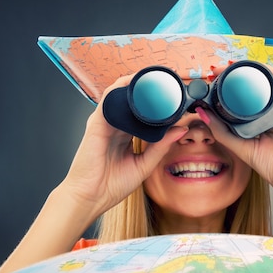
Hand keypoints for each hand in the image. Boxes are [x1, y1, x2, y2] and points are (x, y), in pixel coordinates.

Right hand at [61, 75, 187, 217]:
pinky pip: (109, 98)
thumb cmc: (112, 185)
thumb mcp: (144, 165)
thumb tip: (181, 130)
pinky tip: (136, 82)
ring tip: (158, 76)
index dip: (160, 104)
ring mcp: (105, 122)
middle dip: (152, 89)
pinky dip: (122, 87)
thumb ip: (161, 147)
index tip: (178, 98)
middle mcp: (115, 125)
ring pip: (122, 94)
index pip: (144, 113)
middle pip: (134, 100)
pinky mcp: (97, 122)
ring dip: (139, 83)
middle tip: (173, 80)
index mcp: (125, 135)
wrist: (90, 197)